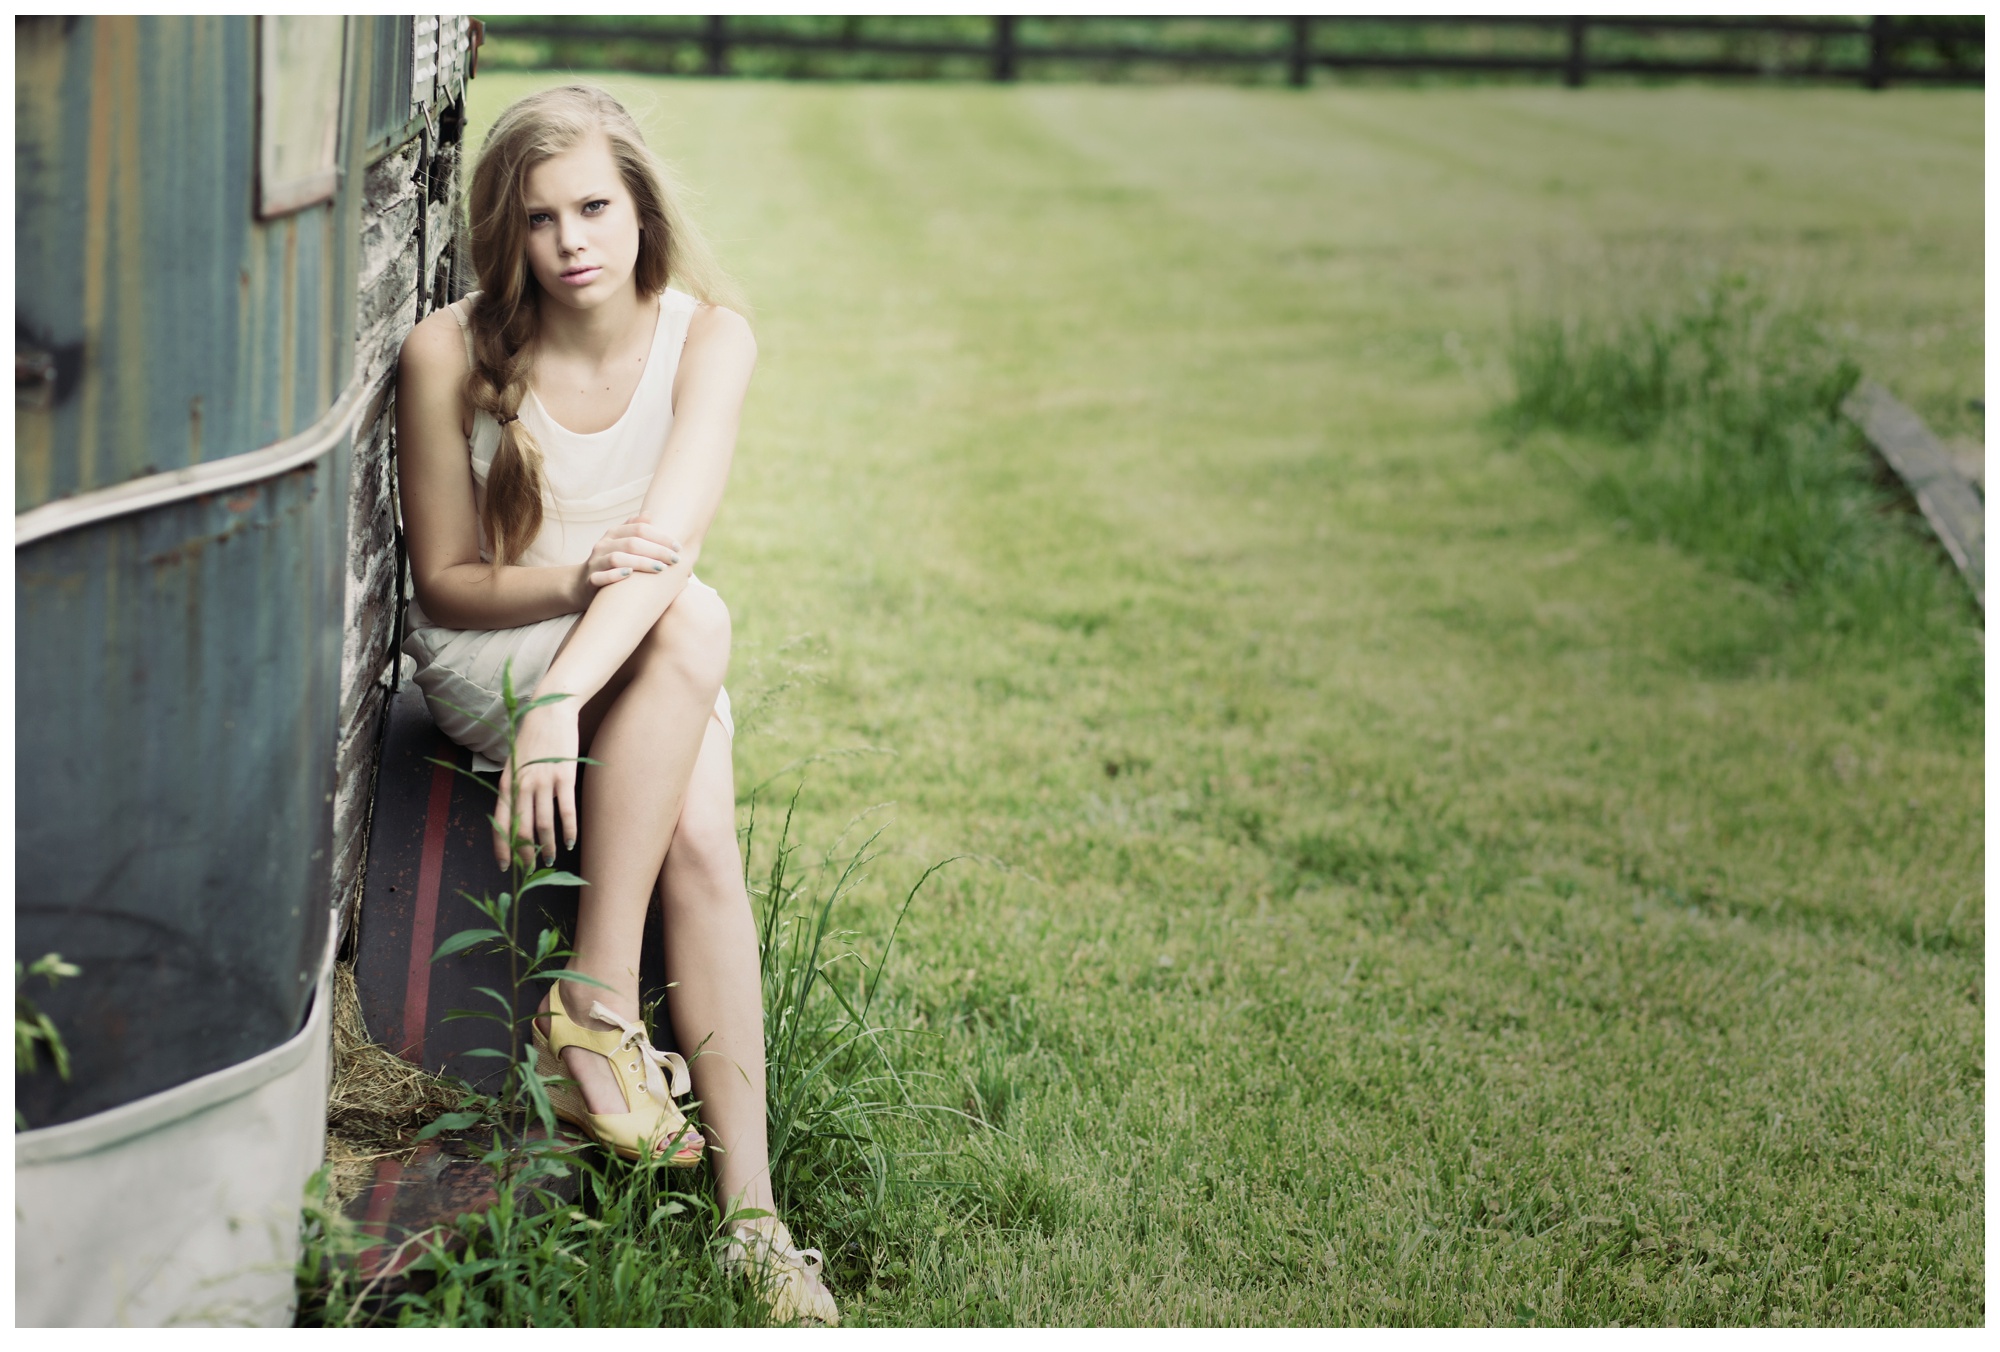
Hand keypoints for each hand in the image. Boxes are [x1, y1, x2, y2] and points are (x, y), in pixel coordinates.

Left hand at [492, 698, 581, 870]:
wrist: (550, 711)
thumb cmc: (532, 737)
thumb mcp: (514, 762)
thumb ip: (514, 787)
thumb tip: (516, 814)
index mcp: (506, 783)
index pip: (500, 822)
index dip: (502, 847)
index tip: (505, 866)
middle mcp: (522, 785)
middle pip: (522, 828)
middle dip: (526, 852)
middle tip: (531, 868)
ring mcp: (543, 782)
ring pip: (544, 824)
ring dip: (548, 846)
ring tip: (551, 858)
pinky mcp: (564, 777)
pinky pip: (566, 811)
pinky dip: (569, 830)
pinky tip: (571, 841)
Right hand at [577, 516, 681, 603]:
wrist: (581, 584)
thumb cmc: (610, 562)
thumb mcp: (620, 543)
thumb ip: (634, 529)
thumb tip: (650, 513)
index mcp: (614, 534)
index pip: (639, 529)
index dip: (660, 537)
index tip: (678, 547)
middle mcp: (603, 545)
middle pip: (632, 543)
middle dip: (656, 550)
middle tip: (675, 560)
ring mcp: (595, 562)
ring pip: (617, 558)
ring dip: (641, 562)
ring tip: (661, 568)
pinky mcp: (590, 580)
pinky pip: (600, 576)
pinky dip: (615, 575)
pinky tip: (630, 575)